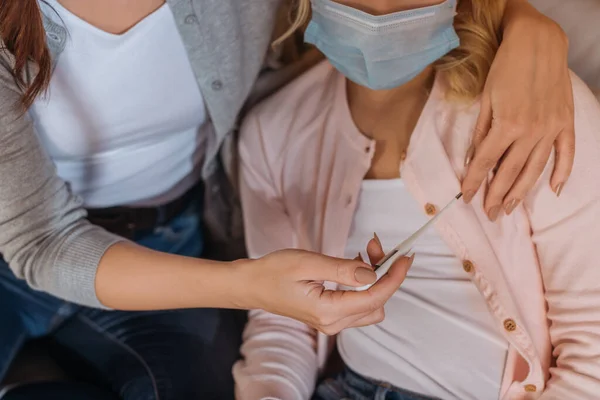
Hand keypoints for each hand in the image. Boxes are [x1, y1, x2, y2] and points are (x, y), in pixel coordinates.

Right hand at [237, 239, 412, 334]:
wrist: (252, 285)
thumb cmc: (274, 271)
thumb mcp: (308, 263)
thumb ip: (343, 270)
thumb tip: (373, 273)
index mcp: (328, 311)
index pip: (374, 297)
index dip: (394, 276)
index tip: (406, 256)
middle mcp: (333, 323)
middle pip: (377, 302)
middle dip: (384, 274)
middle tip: (375, 245)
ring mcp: (332, 322)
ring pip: (370, 304)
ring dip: (375, 277)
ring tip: (365, 250)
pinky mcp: (330, 315)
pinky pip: (358, 303)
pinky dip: (364, 282)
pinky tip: (355, 262)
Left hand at [461, 0, 574, 220]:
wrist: (537, 42)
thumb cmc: (505, 68)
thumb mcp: (485, 99)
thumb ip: (481, 132)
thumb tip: (474, 159)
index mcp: (507, 126)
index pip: (485, 163)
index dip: (473, 182)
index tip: (465, 197)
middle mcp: (531, 132)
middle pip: (509, 172)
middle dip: (497, 195)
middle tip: (489, 214)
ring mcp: (551, 128)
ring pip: (535, 169)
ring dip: (522, 192)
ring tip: (510, 209)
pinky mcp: (566, 122)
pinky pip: (566, 153)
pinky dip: (562, 172)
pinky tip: (555, 190)